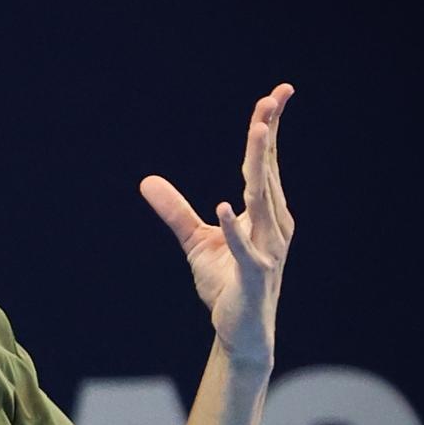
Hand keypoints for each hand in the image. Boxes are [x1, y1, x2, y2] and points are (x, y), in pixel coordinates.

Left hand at [139, 83, 294, 367]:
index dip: (270, 129)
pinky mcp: (252, 274)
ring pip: (262, 199)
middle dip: (268, 135)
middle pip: (267, 172)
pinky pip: (243, 247)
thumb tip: (146, 181)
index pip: (265, 164)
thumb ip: (175, 211)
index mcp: (264, 213)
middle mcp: (273, 225)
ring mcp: (266, 249)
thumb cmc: (226, 284)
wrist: (240, 330)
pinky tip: (223, 205)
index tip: (277, 94)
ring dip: (259, 164)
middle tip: (272, 99)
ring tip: (258, 130)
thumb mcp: (195, 241)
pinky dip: (232, 227)